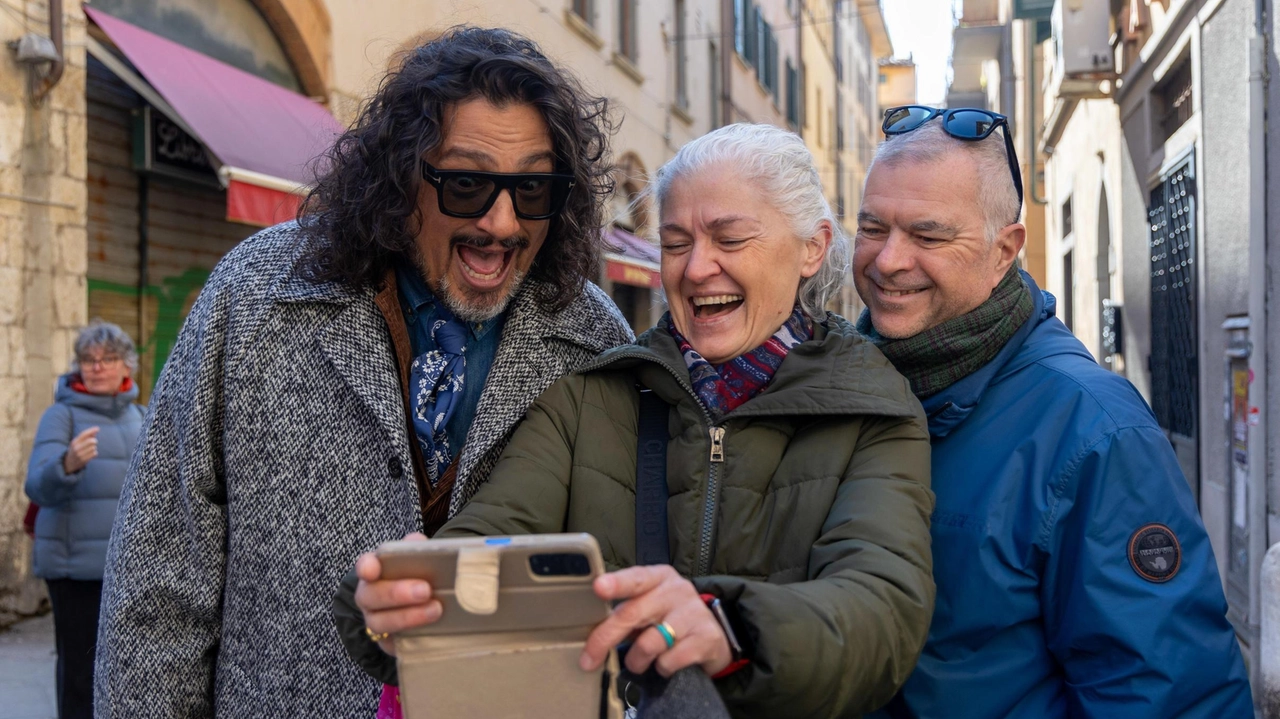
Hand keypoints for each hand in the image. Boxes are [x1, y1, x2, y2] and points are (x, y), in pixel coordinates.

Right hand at [63, 427, 99, 473]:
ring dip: (94, 448)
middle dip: (94, 441)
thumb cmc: (76, 450)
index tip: (97, 428)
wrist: (69, 463)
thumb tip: (96, 430)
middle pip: (91, 441)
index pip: (83, 434)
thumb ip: (86, 436)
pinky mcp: (83, 460)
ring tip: (89, 450)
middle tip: (93, 443)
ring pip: (94, 448)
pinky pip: (94, 454)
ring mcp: (79, 454)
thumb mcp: (78, 443)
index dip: (91, 430)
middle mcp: (76, 448)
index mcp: (74, 442)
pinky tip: (90, 455)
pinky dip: (94, 453)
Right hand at [355, 532, 443, 655]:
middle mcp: (369, 596)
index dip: (366, 567)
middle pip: (371, 596)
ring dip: (407, 616)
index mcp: (375, 571)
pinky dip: (409, 636)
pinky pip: (392, 644)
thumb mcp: (417, 558)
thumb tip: (418, 543)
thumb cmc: (417, 575)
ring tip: (435, 610)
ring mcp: (375, 620)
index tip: (373, 569)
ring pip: (379, 622)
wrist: (423, 605)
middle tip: (425, 590)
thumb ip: (415, 548)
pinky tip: (430, 631)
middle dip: (396, 593)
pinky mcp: (387, 642)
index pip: (364, 566)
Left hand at [580, 565, 731, 677]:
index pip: (636, 578)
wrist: (714, 636)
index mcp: (659, 577)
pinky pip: (669, 661)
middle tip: (588, 660)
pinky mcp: (706, 638)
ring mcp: (693, 613)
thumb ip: (625, 612)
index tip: (599, 587)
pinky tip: (666, 663)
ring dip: (636, 661)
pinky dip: (661, 669)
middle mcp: (677, 590)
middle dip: (605, 639)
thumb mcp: (650, 606)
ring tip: (640, 661)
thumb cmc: (670, 619)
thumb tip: (591, 635)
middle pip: (632, 614)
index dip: (616, 583)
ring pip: (648, 644)